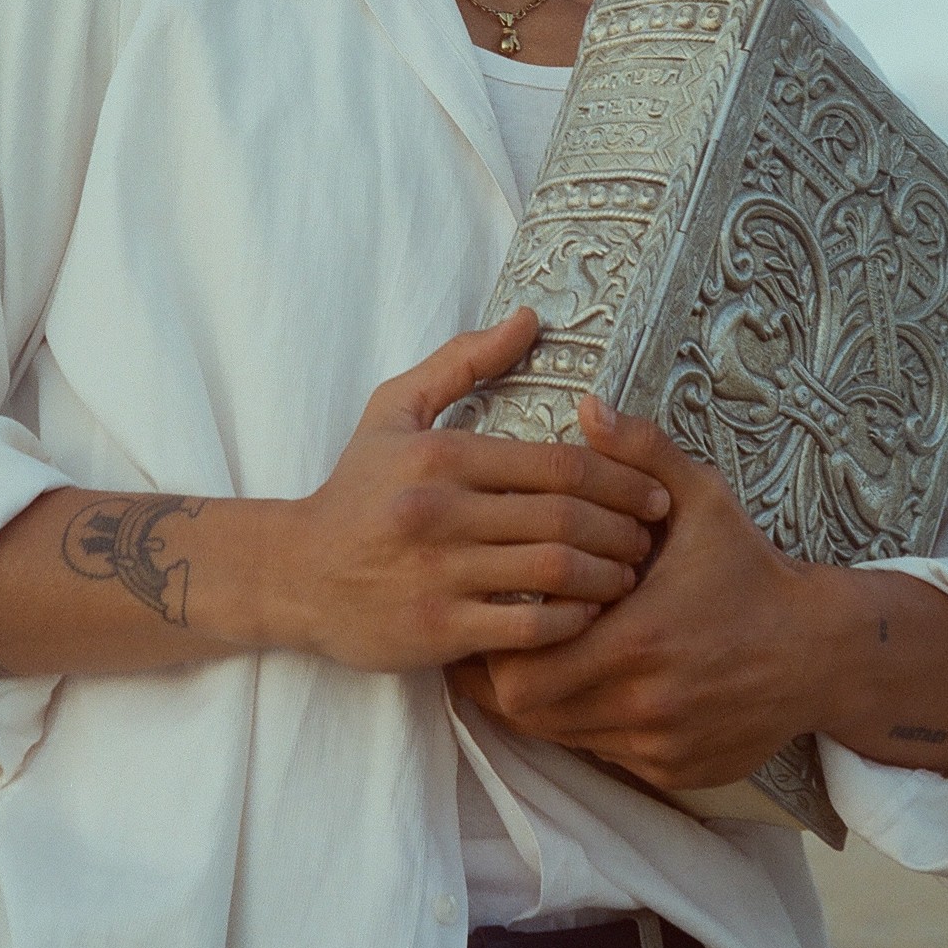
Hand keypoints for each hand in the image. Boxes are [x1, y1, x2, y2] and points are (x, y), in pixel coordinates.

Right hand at [282, 310, 673, 673]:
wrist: (295, 573)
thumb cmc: (356, 489)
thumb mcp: (395, 410)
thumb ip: (463, 362)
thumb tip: (529, 318)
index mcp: (440, 455)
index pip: (554, 462)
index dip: (618, 477)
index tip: (652, 490)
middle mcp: (439, 511)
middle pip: (563, 517)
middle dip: (624, 528)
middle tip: (652, 535)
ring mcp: (438, 574)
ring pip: (552, 572)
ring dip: (607, 576)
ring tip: (629, 575)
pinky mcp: (436, 630)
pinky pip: (526, 627)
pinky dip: (570, 623)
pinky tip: (588, 616)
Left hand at [450, 394, 837, 789]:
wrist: (821, 650)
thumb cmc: (751, 570)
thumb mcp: (702, 499)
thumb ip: (641, 452)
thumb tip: (587, 406)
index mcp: (637, 641)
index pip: (520, 672)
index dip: (496, 644)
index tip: (501, 608)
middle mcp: (642, 705)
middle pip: (527, 713)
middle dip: (505, 675)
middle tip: (502, 635)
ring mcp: (657, 745)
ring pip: (562, 737)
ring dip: (546, 700)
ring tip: (544, 652)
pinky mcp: (673, 770)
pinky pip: (604, 754)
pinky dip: (590, 723)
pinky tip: (599, 681)